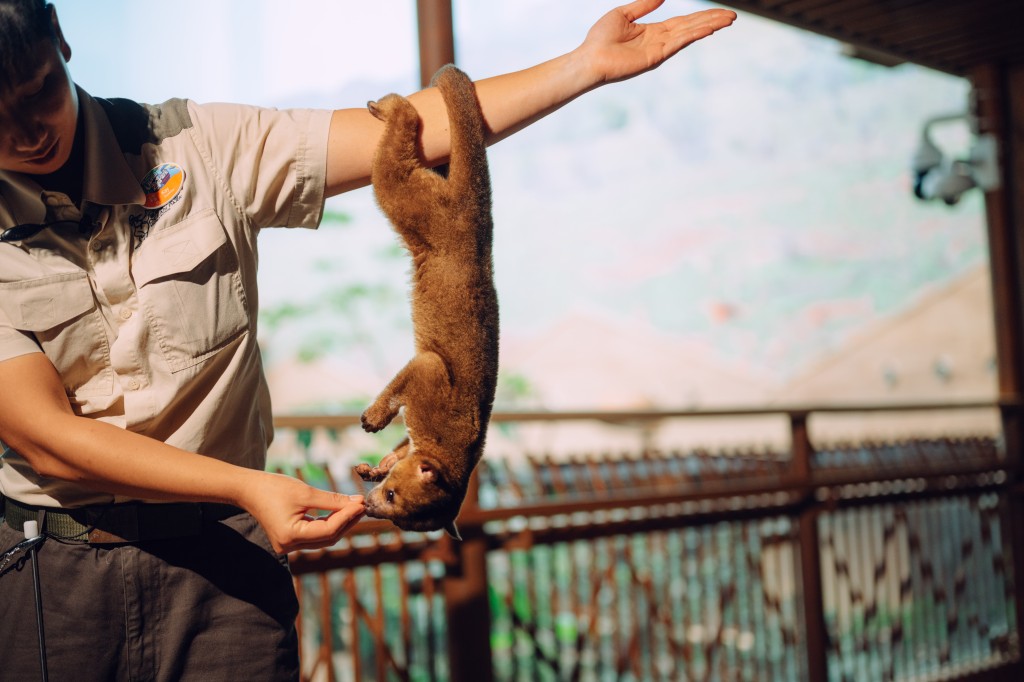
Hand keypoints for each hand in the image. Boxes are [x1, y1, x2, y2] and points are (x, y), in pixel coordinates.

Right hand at [240, 471, 365, 552]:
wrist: (249, 489)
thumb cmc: (274, 488)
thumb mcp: (306, 492)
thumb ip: (333, 500)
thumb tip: (358, 503)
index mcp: (290, 537)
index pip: (328, 530)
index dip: (348, 517)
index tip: (362, 503)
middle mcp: (289, 547)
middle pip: (328, 537)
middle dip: (347, 521)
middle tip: (362, 505)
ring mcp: (289, 546)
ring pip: (323, 538)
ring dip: (340, 523)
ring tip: (355, 507)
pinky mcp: (290, 540)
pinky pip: (315, 535)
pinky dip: (328, 524)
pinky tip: (341, 512)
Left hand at [579, 1, 735, 83]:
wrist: (590, 58)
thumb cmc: (600, 39)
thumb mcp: (623, 14)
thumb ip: (643, 6)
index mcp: (653, 32)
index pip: (683, 23)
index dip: (700, 17)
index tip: (718, 14)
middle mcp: (660, 41)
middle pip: (691, 27)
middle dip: (711, 21)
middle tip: (732, 17)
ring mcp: (659, 50)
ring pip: (689, 34)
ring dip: (709, 26)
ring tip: (728, 20)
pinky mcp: (656, 56)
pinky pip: (678, 42)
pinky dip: (694, 34)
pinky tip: (708, 28)